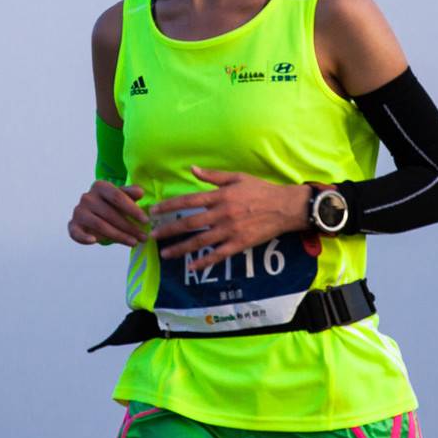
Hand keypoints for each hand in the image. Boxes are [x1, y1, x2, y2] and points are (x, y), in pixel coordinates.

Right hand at [68, 181, 149, 246]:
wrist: (95, 212)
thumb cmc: (113, 203)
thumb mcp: (124, 196)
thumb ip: (132, 192)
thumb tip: (140, 192)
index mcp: (100, 186)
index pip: (117, 197)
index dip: (132, 209)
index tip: (146, 221)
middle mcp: (87, 197)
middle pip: (111, 214)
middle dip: (129, 227)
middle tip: (143, 237)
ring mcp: (79, 211)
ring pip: (100, 225)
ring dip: (118, 236)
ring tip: (134, 242)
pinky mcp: (73, 225)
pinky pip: (76, 233)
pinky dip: (83, 238)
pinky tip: (94, 241)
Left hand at [149, 166, 310, 269]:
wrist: (285, 207)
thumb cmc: (261, 190)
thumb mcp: (237, 177)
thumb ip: (213, 176)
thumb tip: (192, 169)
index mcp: (220, 196)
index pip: (188, 201)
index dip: (169, 206)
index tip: (154, 211)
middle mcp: (222, 214)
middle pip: (189, 223)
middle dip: (168, 230)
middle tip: (152, 235)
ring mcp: (230, 230)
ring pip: (200, 241)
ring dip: (180, 248)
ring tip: (165, 254)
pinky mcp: (239, 244)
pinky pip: (218, 255)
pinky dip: (204, 261)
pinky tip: (192, 267)